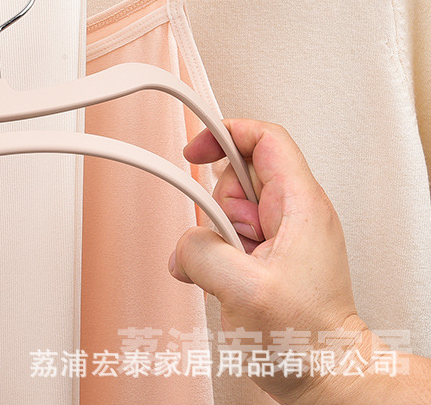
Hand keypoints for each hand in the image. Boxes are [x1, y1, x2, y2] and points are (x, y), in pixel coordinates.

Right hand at [169, 120, 380, 404]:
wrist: (328, 379)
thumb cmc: (308, 339)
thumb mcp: (244, 291)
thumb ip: (202, 252)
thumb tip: (184, 243)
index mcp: (301, 204)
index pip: (264, 138)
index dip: (226, 134)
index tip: (196, 150)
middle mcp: (296, 213)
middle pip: (238, 176)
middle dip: (217, 207)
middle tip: (224, 244)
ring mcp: (285, 236)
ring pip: (230, 210)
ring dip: (217, 239)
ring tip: (231, 274)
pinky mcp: (273, 258)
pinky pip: (232, 239)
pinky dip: (220, 257)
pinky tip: (226, 284)